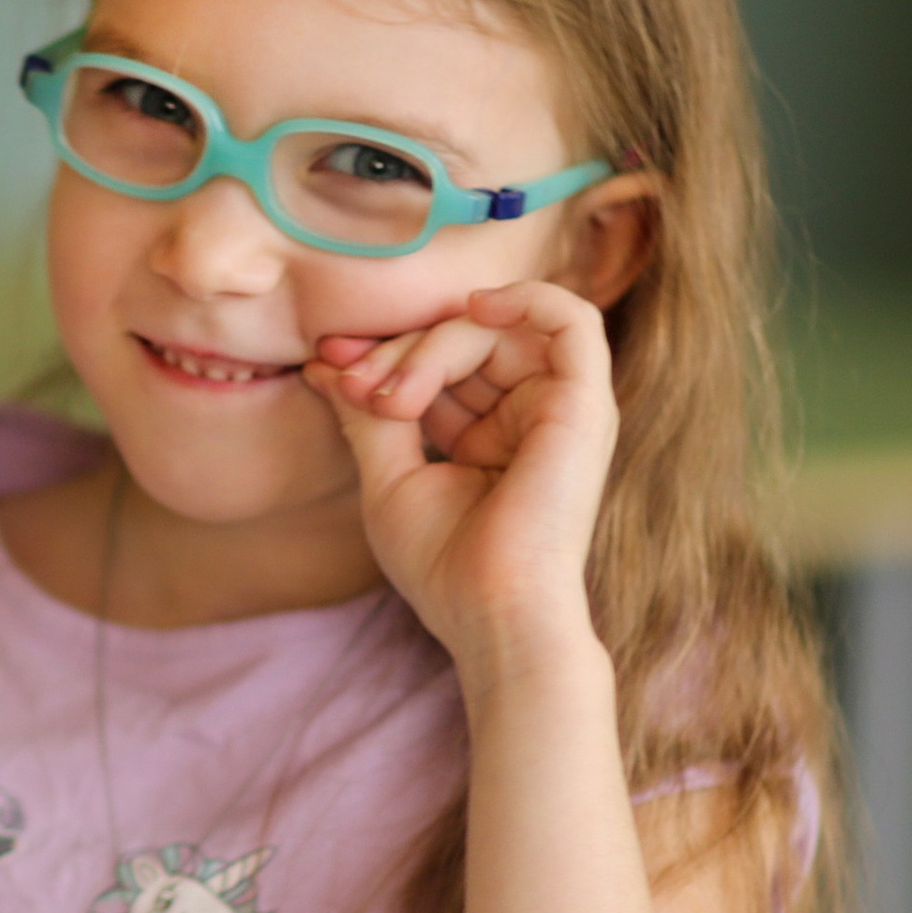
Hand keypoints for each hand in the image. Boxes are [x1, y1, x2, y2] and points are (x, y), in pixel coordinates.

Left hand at [303, 281, 614, 674]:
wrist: (491, 613)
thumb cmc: (442, 563)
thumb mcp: (387, 475)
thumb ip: (366, 413)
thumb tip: (327, 363)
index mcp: (490, 435)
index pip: (436, 365)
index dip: (381, 352)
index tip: (325, 364)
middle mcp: (530, 416)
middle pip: (461, 341)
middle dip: (396, 350)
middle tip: (350, 383)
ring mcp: (561, 409)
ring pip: (494, 330)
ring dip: (430, 346)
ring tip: (390, 401)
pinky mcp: (586, 404)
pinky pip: (570, 319)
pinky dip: (523, 299)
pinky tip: (473, 309)